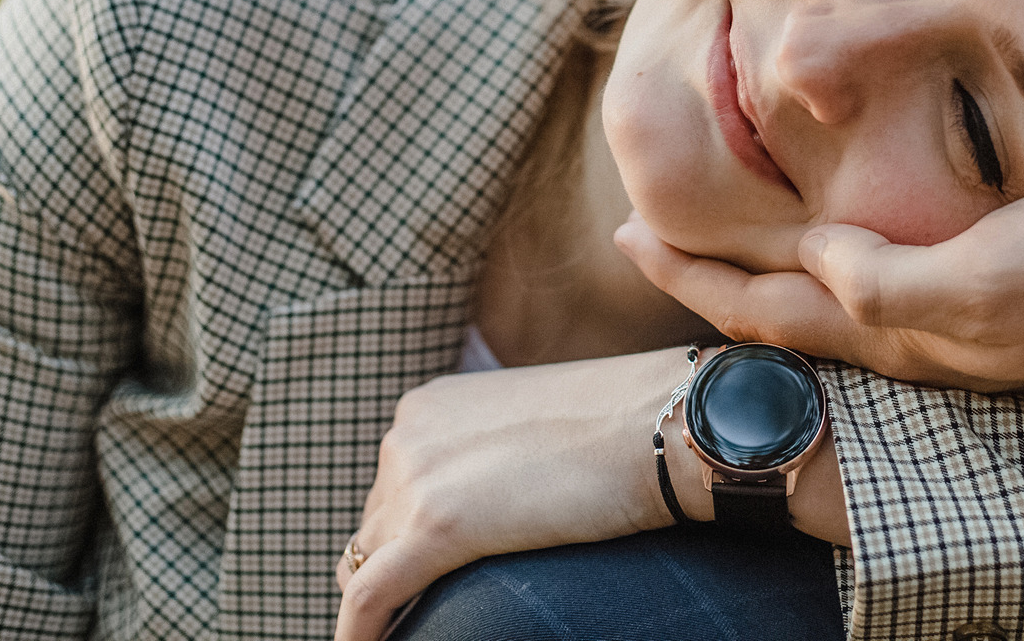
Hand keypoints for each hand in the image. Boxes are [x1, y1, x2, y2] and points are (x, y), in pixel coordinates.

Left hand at [335, 347, 849, 640]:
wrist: (662, 422)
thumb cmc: (622, 422)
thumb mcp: (532, 425)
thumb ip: (492, 455)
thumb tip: (486, 504)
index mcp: (428, 406)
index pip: (391, 487)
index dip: (408, 532)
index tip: (435, 564)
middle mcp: (407, 435)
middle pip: (375, 527)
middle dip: (398, 565)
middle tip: (439, 597)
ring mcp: (415, 478)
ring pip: (368, 564)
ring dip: (392, 599)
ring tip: (417, 627)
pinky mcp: (435, 527)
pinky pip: (369, 599)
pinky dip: (361, 635)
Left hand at [617, 186, 1023, 411]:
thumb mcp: (991, 276)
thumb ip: (893, 281)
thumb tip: (817, 259)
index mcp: (895, 326)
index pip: (763, 306)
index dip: (692, 273)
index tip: (629, 235)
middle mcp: (906, 331)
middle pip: (777, 309)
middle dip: (706, 274)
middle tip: (642, 233)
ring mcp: (943, 319)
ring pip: (819, 302)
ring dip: (757, 272)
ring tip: (717, 237)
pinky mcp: (981, 296)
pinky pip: (873, 284)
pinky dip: (823, 263)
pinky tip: (833, 237)